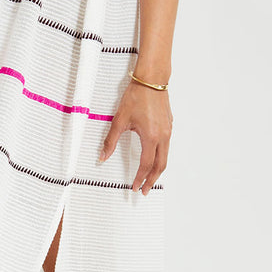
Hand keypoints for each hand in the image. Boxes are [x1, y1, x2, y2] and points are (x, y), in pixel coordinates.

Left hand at [98, 78, 172, 194]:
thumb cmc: (137, 96)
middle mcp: (162, 136)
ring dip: (157, 170)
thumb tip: (102, 157)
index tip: (135, 187)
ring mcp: (168, 131)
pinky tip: (154, 160)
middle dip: (152, 180)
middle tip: (145, 190)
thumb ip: (110, 141)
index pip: (145, 164)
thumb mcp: (119, 120)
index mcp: (151, 136)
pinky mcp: (169, 126)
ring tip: (150, 179)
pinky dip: (161, 158)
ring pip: (165, 157)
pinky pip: (167, 147)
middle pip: (160, 166)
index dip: (140, 178)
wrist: (151, 80)